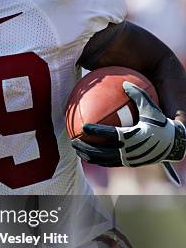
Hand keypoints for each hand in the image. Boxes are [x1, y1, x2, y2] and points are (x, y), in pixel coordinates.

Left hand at [71, 82, 185, 176]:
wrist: (175, 144)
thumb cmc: (162, 123)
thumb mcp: (152, 108)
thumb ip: (138, 95)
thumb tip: (124, 83)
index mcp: (134, 137)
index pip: (111, 135)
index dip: (96, 131)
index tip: (84, 127)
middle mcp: (130, 151)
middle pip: (102, 152)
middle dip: (86, 148)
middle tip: (73, 141)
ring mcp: (129, 159)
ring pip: (104, 160)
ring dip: (89, 156)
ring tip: (77, 150)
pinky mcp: (129, 163)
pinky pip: (110, 162)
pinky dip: (98, 158)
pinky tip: (90, 153)